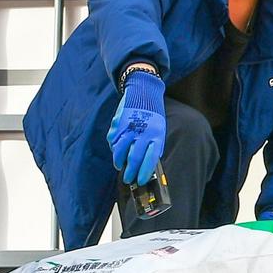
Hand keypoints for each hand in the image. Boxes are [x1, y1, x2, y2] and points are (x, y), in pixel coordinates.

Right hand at [107, 69, 165, 184]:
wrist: (143, 92)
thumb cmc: (153, 115)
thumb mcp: (159, 130)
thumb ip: (154, 146)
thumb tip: (148, 165)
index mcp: (157, 135)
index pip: (150, 159)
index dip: (144, 173)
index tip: (141, 181)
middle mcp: (143, 132)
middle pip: (134, 158)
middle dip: (130, 172)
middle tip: (128, 179)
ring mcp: (129, 128)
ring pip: (121, 151)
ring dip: (119, 162)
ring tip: (120, 166)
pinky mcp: (118, 123)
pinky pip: (114, 141)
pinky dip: (114, 148)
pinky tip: (117, 151)